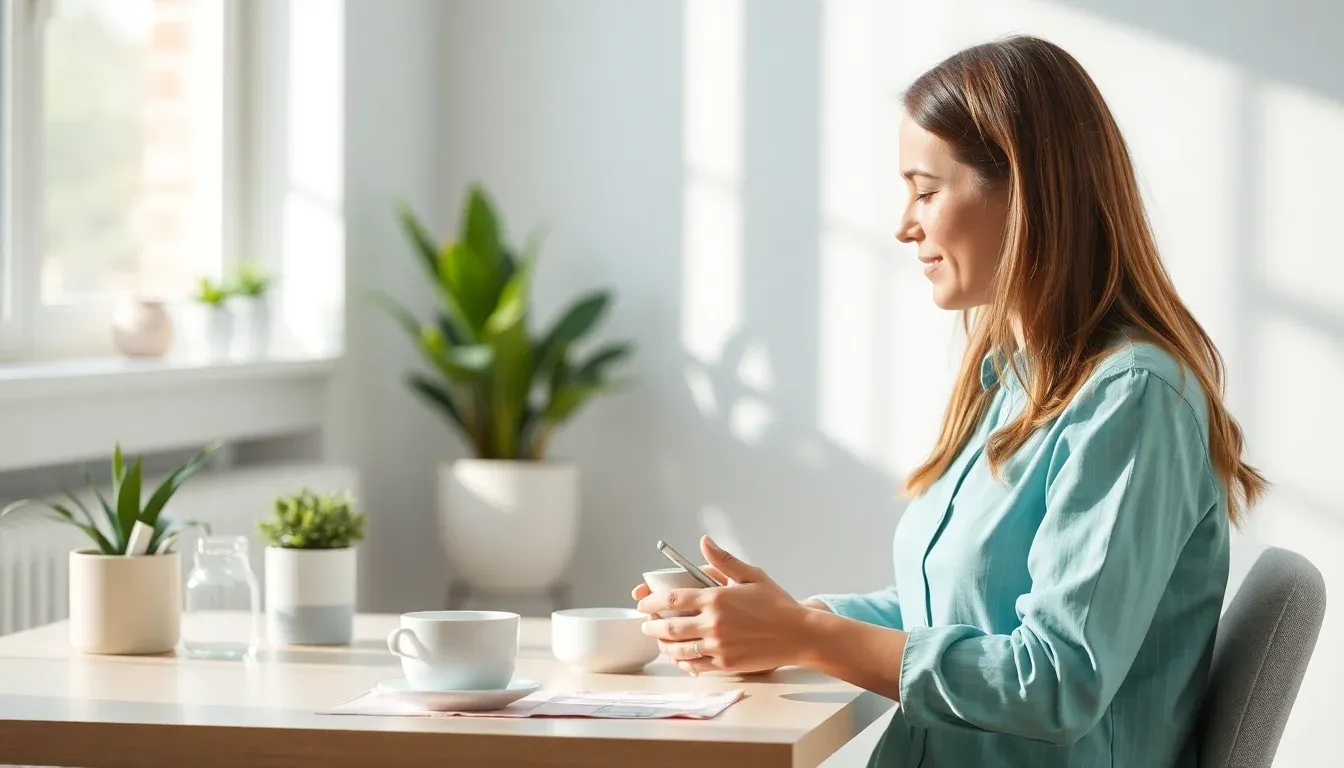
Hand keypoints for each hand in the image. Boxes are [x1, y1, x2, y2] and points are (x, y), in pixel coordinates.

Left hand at [636, 535, 811, 675]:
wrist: (799, 635)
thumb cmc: (777, 603)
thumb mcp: (752, 575)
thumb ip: (724, 560)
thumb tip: (704, 541)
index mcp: (716, 598)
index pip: (672, 599)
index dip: (651, 601)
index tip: (642, 602)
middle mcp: (713, 623)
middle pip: (669, 626)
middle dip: (651, 626)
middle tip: (646, 624)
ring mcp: (718, 646)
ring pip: (679, 649)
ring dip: (663, 645)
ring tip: (659, 640)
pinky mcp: (726, 664)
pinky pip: (695, 665)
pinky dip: (682, 661)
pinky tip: (679, 657)